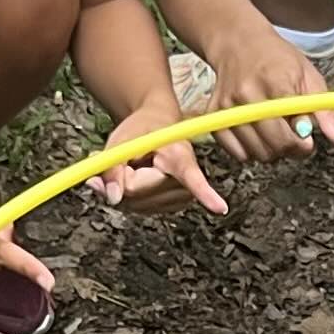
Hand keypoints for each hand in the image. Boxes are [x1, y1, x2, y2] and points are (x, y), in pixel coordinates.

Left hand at [93, 98, 230, 219]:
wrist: (157, 125)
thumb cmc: (144, 128)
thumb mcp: (123, 138)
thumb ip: (113, 166)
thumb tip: (113, 198)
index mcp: (181, 156)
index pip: (192, 178)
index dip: (205, 194)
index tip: (220, 207)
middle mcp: (186, 181)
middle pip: (138, 194)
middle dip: (123, 179)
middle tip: (129, 158)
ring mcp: (180, 197)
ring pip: (134, 204)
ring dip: (125, 187)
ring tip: (135, 166)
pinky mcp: (172, 206)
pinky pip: (137, 208)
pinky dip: (129, 195)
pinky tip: (137, 177)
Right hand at [209, 26, 333, 162]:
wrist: (238, 43)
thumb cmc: (277, 59)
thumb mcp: (309, 77)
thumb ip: (326, 111)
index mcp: (275, 82)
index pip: (292, 129)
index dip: (304, 141)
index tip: (308, 137)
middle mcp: (247, 96)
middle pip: (275, 146)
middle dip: (291, 150)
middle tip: (296, 137)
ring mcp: (227, 107)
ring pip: (257, 154)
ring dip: (272, 151)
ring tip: (276, 131)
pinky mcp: (214, 117)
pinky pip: (238, 154)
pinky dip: (251, 151)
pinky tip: (258, 134)